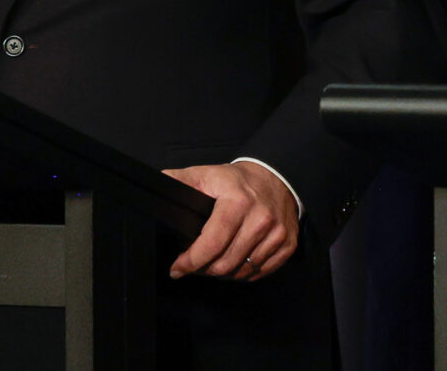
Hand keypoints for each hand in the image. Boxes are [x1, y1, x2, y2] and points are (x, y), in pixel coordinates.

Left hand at [163, 161, 299, 282]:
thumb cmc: (239, 181)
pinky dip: (245, 273)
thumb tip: (158, 182)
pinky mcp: (288, 243)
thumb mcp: (208, 174)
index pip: (212, 243)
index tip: (178, 268)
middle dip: (204, 269)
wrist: (278, 176)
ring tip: (214, 262)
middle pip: (225, 264)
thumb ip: (181, 180)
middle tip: (195, 265)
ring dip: (224, 272)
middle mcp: (261, 219)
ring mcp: (277, 233)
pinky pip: (261, 272)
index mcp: (238, 203)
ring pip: (242, 271)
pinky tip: (235, 263)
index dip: (191, 261)